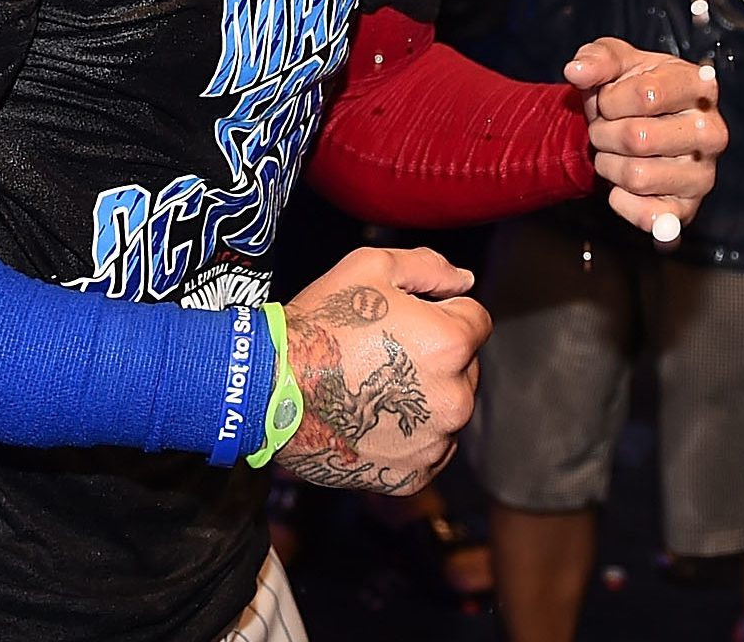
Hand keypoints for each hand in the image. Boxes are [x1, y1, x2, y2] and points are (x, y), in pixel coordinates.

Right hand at [277, 247, 490, 494]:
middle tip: (383, 354)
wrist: (268, 389)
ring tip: (374, 388)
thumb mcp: (371, 268)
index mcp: (451, 344)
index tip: (405, 321)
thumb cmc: (319, 324)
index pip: (475, 320)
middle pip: (465, 367)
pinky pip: (429, 448)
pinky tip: (374, 421)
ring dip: (425, 397)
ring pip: (448, 408)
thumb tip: (465, 280)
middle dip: (437, 357)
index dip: (441, 313)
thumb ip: (429, 268)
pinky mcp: (413, 474)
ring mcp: (435, 442)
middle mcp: (455, 398)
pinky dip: (410, 436)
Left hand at [564, 36, 725, 240]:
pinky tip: (623, 183)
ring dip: (608, 165)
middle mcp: (711, 131)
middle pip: (638, 138)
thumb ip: (596, 59)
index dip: (610, 99)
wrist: (636, 126)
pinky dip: (620, 201)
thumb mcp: (615, 61)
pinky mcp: (689, 209)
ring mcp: (704, 173)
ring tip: (613, 153)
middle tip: (604, 129)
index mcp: (699, 86)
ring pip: (636, 177)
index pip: (646, 95)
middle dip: (604, 134)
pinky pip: (646, 215)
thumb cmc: (630, 88)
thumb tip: (576, 72)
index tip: (608, 99)